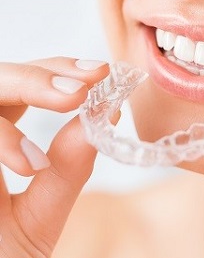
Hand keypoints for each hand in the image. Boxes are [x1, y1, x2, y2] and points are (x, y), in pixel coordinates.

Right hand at [0, 57, 108, 257]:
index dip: (59, 68)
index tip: (101, 71)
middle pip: (0, 78)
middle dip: (43, 73)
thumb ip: (68, 170)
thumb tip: (107, 115)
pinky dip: (0, 138)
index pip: (24, 87)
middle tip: (84, 85)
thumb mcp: (36, 220)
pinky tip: (29, 164)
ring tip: (71, 102)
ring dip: (27, 88)